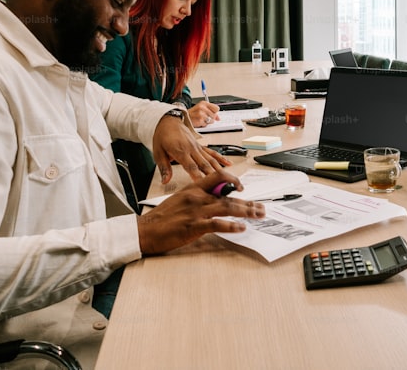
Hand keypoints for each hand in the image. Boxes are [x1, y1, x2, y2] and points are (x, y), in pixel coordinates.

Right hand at [137, 171, 265, 254]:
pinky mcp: (195, 226)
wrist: (146, 230)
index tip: (243, 187)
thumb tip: (217, 198)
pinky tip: (242, 227)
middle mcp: (197, 197)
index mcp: (194, 188)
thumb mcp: (181, 198)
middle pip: (229, 195)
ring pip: (227, 207)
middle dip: (248, 202)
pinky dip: (232, 226)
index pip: (218, 176)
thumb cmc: (163, 216)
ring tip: (258, 215)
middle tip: (261, 207)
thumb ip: (199, 196)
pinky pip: (218, 224)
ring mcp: (197, 211)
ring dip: (246, 211)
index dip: (234, 180)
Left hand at [152, 115, 225, 183]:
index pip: (191, 166)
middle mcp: (191, 149)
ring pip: (211, 159)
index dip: (197, 176)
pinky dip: (221, 158)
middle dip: (212, 176)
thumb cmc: (163, 135)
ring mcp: (197, 147)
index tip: (202, 185)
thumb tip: (165, 180)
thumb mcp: (158, 152)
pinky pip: (212, 152)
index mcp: (180, 151)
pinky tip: (228, 164)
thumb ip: (164, 168)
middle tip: (219, 184)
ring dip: (218, 169)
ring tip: (226, 177)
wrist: (168, 121)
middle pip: (204, 164)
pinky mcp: (200, 146)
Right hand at [188, 101, 220, 127]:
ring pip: (211, 120)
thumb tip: (218, 118)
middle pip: (214, 115)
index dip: (215, 112)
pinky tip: (199, 121)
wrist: (184, 117)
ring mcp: (200, 114)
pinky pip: (206, 124)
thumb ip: (211, 112)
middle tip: (204, 117)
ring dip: (207, 121)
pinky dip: (203, 124)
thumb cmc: (193, 113)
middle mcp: (202, 107)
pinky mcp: (199, 120)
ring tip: (201, 119)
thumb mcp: (202, 109)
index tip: (211, 113)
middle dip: (211, 117)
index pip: (216, 108)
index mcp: (204, 103)